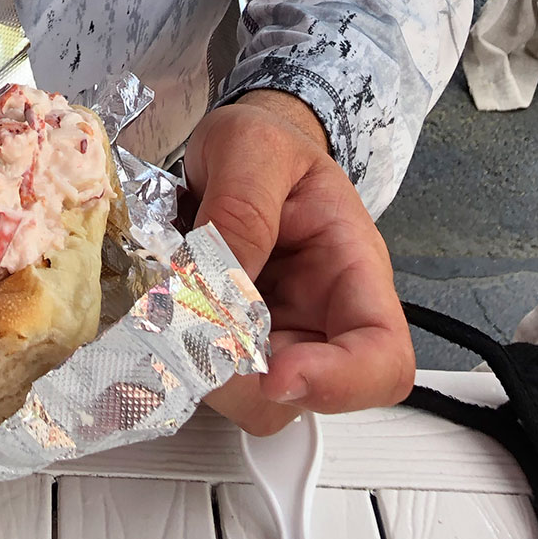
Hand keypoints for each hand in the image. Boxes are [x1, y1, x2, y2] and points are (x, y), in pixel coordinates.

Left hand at [182, 90, 413, 434]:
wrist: (242, 145)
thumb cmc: (267, 143)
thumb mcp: (255, 148)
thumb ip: (243, 207)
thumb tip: (222, 282)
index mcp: (353, 274)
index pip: (383, 361)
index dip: (338, 384)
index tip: (274, 373)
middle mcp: (320, 318)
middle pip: (305, 395)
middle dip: (240, 379)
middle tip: (182, 327)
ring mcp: (273, 333)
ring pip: (247, 393)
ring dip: (196, 363)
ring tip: (163, 297)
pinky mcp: (228, 335)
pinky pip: (204, 367)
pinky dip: (171, 347)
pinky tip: (154, 298)